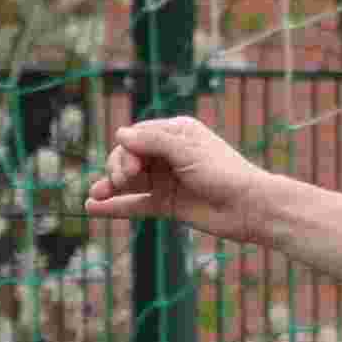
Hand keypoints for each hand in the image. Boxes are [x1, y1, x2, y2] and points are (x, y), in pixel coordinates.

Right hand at [88, 112, 274, 243]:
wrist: (248, 208)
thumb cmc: (224, 173)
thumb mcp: (187, 152)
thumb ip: (153, 142)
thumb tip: (120, 134)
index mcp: (176, 133)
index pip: (137, 136)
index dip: (126, 150)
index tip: (132, 167)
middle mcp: (168, 155)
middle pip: (129, 158)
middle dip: (119, 168)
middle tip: (124, 181)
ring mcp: (166, 180)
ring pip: (129, 182)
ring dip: (109, 187)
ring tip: (94, 196)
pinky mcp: (166, 204)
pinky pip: (134, 204)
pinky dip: (115, 207)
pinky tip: (93, 208)